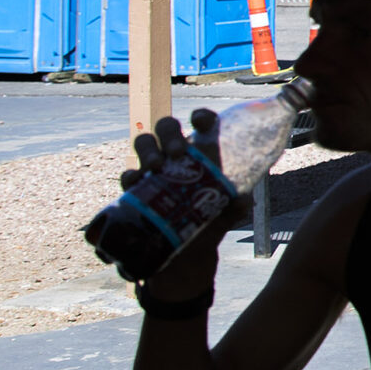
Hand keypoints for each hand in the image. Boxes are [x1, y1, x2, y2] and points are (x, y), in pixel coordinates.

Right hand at [100, 112, 246, 291]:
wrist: (190, 252)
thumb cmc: (212, 220)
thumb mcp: (228, 212)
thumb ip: (236, 205)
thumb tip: (241, 200)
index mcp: (203, 150)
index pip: (202, 123)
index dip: (201, 117)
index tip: (201, 121)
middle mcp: (177, 154)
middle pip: (167, 127)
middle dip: (170, 133)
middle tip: (178, 151)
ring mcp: (155, 169)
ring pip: (144, 143)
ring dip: (148, 150)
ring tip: (155, 166)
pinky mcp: (138, 189)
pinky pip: (129, 176)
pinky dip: (130, 175)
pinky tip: (135, 181)